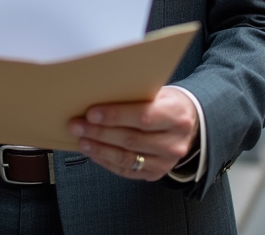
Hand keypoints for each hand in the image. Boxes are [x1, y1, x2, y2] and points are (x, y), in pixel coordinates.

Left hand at [69, 86, 198, 180]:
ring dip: (99, 149)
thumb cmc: (165, 103)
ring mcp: (166, 161)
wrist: (187, 123)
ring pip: (127, 158)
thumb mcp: (157, 92)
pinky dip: (107, 161)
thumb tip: (98, 94)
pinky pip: (127, 171)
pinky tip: (93, 152)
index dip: (115, 116)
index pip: (143, 117)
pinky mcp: (156, 173)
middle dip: (99, 133)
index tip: (91, 113)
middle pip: (131, 139)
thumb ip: (134, 95)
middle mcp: (174, 142)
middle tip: (77, 125)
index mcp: (176, 115)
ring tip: (81, 140)